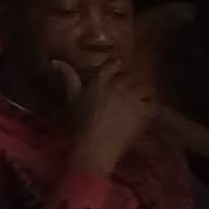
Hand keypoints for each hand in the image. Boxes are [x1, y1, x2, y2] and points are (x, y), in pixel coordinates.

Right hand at [65, 53, 157, 176]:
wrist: (95, 147)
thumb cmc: (80, 123)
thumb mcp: (72, 98)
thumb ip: (68, 76)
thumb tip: (55, 61)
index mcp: (101, 81)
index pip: (113, 64)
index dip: (115, 66)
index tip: (116, 69)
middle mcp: (119, 85)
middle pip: (129, 76)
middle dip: (128, 81)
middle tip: (125, 91)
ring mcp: (133, 98)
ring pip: (143, 87)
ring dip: (140, 91)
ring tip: (137, 99)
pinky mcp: (144, 112)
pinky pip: (153, 103)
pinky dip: (150, 105)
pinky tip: (146, 110)